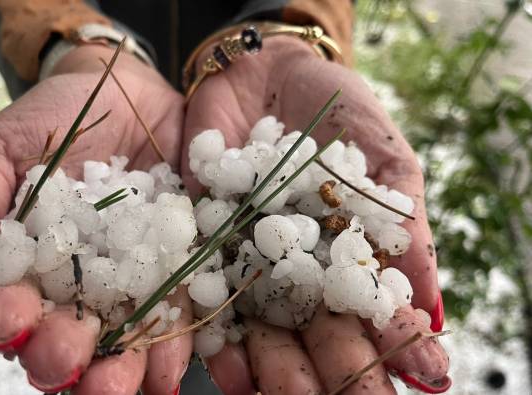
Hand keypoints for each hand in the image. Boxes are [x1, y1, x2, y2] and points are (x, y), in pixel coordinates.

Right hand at [0, 45, 190, 393]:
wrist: (126, 93)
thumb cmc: (53, 118)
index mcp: (25, 269)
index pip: (8, 311)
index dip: (3, 322)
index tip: (5, 320)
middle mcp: (75, 290)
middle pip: (63, 340)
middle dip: (59, 357)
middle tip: (62, 358)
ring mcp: (129, 285)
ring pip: (120, 345)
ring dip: (116, 374)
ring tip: (117, 387)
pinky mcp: (178, 271)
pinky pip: (176, 315)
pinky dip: (173, 346)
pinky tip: (168, 369)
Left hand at [182, 36, 449, 393]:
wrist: (264, 70)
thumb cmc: (337, 106)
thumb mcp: (384, 157)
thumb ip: (406, 227)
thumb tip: (434, 307)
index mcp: (347, 255)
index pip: (372, 311)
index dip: (394, 342)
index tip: (421, 375)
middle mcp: (297, 268)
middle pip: (315, 332)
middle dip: (330, 370)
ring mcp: (248, 258)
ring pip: (260, 324)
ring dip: (270, 365)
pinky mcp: (203, 240)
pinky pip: (205, 291)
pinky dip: (211, 327)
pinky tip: (224, 363)